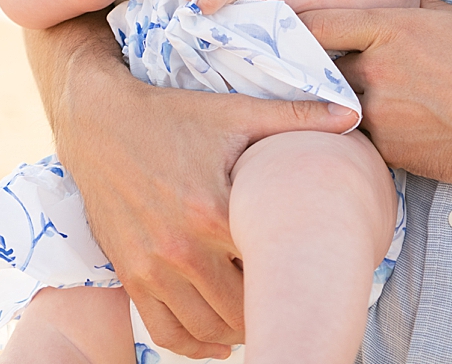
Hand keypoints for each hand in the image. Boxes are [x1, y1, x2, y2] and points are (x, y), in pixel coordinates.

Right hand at [46, 24, 354, 358]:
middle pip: (242, 308)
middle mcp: (182, 248)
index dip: (296, 273)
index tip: (312, 269)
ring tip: (261, 315)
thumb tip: (351, 114)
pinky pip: (167, 332)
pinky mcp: (131, 277)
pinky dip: (196, 346)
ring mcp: (153, 268)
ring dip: (237, 329)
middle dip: (269, 306)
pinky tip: (219, 340)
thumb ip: (294, 117)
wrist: (100, 122)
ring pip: (208, 328)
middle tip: (291, 296)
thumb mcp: (233, 111)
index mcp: (214, 210)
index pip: (270, 267)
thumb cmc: (172, 115)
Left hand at [303, 0, 451, 185]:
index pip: (318, 25)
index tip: (293, 34)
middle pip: (324, 68)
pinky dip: (373, 132)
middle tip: (325, 70)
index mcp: (390, 28)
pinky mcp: (392, 152)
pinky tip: (398, 127)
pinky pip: (366, 138)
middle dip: (326, 69)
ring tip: (373, 100)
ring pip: (344, 106)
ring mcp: (383, 114)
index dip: (299, 29)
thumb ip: (417, 6)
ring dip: (349, 103)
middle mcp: (378, 70)